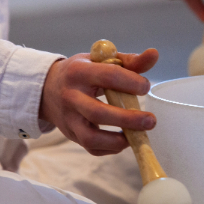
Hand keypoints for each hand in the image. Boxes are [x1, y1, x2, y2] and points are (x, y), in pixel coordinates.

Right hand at [39, 48, 158, 155]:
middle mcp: (71, 96)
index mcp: (80, 72)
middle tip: (151, 120)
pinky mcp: (71, 134)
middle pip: (98, 112)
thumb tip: (154, 54)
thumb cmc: (83, 72)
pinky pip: (92, 148)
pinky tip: (126, 139)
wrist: (48, 88)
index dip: (130, 82)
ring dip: (118, 140)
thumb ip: (130, 60)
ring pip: (91, 137)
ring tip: (138, 136)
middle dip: (128, 119)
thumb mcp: (101, 60)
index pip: (108, 76)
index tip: (146, 87)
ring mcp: (69, 118)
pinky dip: (111, 148)